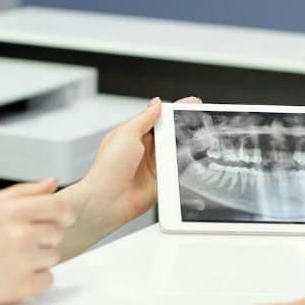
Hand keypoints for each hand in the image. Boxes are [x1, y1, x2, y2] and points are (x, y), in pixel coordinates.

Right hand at [0, 179, 73, 304]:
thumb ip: (23, 192)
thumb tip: (52, 183)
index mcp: (11, 210)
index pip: (59, 206)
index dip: (64, 213)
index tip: (62, 220)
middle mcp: (19, 234)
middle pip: (58, 232)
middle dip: (44, 237)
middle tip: (18, 243)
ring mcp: (22, 261)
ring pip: (53, 256)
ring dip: (39, 259)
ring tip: (11, 259)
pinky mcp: (22, 287)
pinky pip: (48, 279)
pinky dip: (35, 280)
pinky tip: (12, 275)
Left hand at [78, 96, 200, 226]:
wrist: (108, 200)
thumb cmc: (108, 168)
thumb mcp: (126, 133)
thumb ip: (145, 118)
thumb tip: (157, 104)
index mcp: (133, 134)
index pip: (157, 118)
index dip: (173, 111)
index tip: (190, 104)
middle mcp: (144, 149)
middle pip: (169, 132)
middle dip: (183, 126)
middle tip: (196, 120)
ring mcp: (153, 165)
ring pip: (176, 150)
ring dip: (183, 146)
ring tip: (193, 140)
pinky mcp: (160, 180)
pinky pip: (177, 169)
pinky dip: (183, 165)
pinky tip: (188, 160)